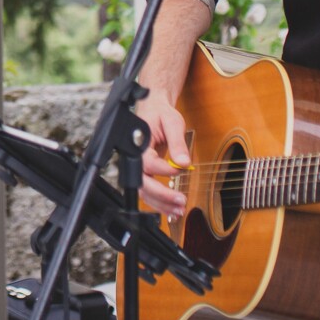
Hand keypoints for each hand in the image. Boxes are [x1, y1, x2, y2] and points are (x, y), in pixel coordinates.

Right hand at [136, 85, 190, 220]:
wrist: (154, 110)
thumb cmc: (160, 114)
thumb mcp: (172, 122)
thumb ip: (177, 142)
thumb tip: (183, 162)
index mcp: (139, 145)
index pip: (148, 163)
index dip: (164, 169)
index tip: (181, 168)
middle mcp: (136, 159)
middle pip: (142, 183)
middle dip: (161, 195)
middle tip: (180, 200)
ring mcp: (140, 168)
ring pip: (145, 192)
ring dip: (161, 204)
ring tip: (179, 209)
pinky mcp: (147, 173)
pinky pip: (150, 192)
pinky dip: (161, 203)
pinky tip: (173, 208)